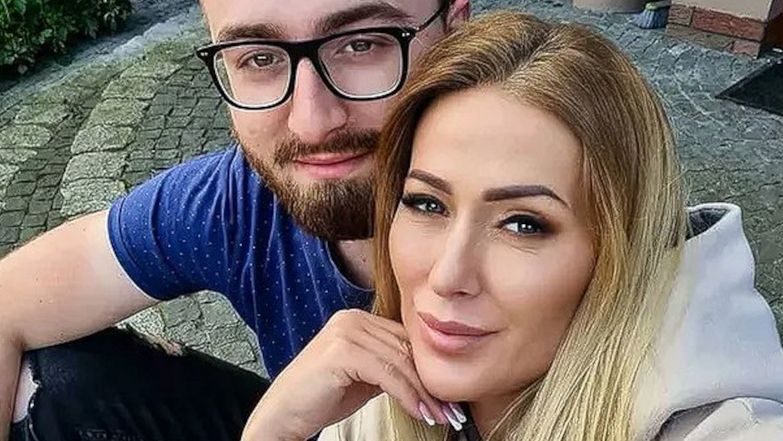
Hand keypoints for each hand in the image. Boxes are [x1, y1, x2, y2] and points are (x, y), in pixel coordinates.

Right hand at [241, 309, 464, 440]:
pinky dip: (407, 396)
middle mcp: (351, 318)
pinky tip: (418, 412)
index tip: (447, 397)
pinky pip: (387, 374)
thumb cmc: (320, 398)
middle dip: (431, 384)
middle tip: (451, 411)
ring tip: (439, 416)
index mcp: (357, 319)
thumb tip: (427, 375)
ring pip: (400, 363)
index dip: (428, 369)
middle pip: (406, 350)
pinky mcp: (342, 351)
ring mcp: (345, 331)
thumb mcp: (363, 377)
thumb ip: (389, 366)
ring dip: (424, 394)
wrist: (282, 415)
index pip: (404, 340)